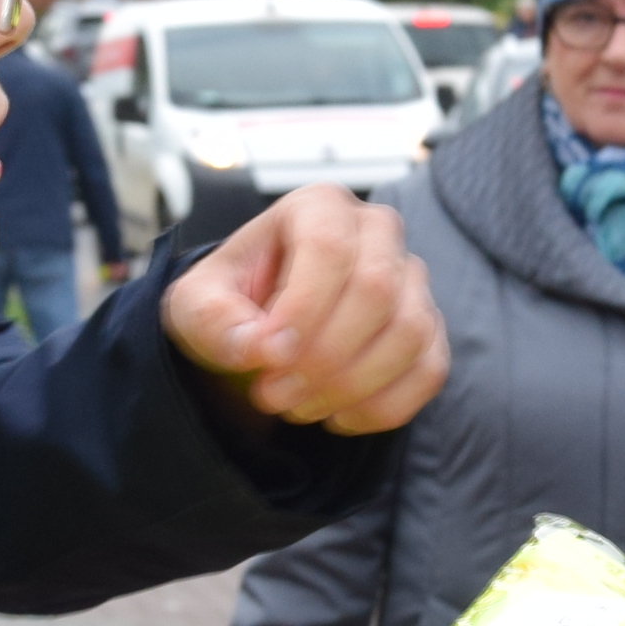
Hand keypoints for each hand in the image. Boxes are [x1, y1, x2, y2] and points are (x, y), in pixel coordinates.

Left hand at [161, 189, 447, 433]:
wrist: (258, 331)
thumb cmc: (230, 305)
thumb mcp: (195, 305)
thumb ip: (214, 320)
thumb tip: (260, 348)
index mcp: (318, 207)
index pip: (329, 248)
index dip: (302, 310)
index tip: (267, 357)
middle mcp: (376, 232)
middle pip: (377, 290)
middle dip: (323, 356)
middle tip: (272, 393)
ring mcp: (411, 280)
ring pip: (409, 333)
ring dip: (350, 386)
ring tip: (296, 406)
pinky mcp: (428, 328)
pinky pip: (429, 370)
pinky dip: (382, 407)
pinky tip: (336, 418)